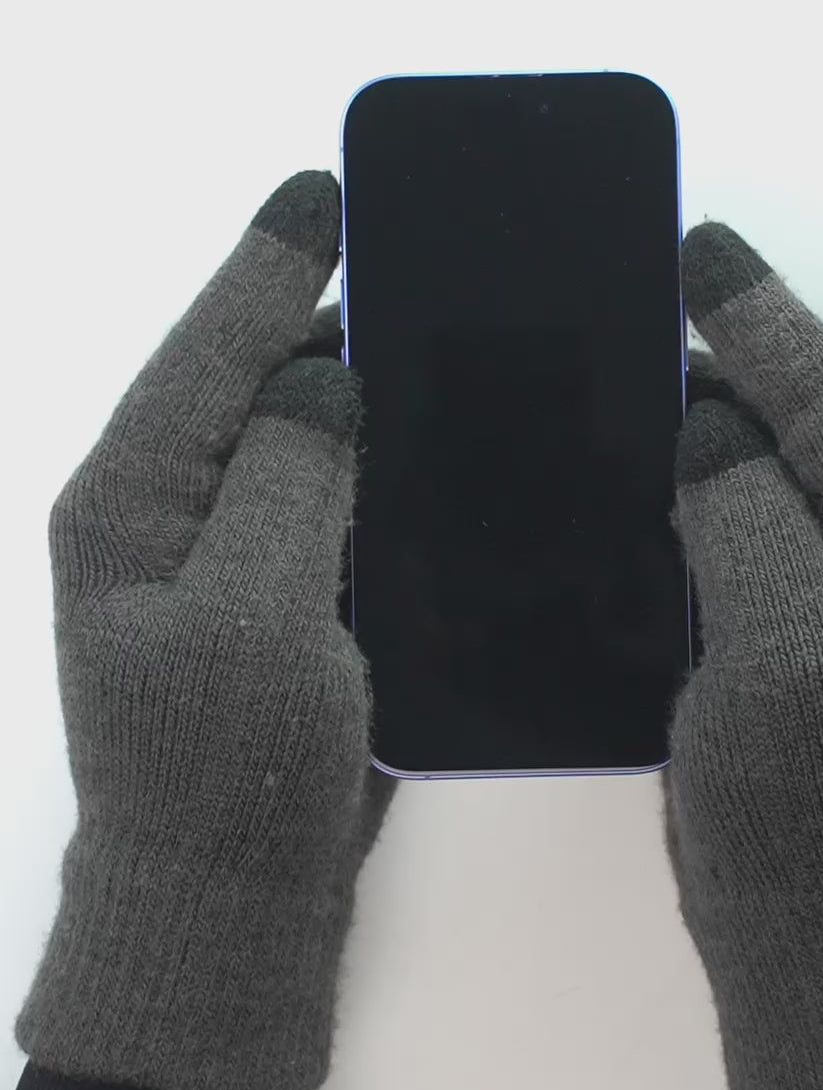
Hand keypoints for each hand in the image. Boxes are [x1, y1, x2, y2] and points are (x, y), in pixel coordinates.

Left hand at [17, 173, 389, 1089]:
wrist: (229, 902)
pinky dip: (362, 457)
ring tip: (425, 320)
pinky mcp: (265, 593)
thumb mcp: (257, 610)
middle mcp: (158, 510)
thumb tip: (323, 374)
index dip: (272, 264)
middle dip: (313, 310)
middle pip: (242, 379)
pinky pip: (315, 495)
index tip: (326, 187)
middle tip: (401, 244)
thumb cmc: (228, 762)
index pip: (207, 351)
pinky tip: (419, 431)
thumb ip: (292, 474)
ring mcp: (211, 553)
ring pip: (285, 435)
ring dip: (347, 383)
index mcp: (130, 498)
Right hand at [666, 223, 822, 1089]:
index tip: (692, 246)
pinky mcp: (803, 622)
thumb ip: (750, 520)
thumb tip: (713, 422)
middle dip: (739, 344)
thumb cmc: (811, 814)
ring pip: (781, 461)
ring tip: (633, 348)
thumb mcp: (783, 659)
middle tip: (647, 278)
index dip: (762, 317)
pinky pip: (754, 517)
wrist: (822, 945)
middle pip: (816, 412)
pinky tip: (644, 457)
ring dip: (715, 406)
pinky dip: (702, 478)